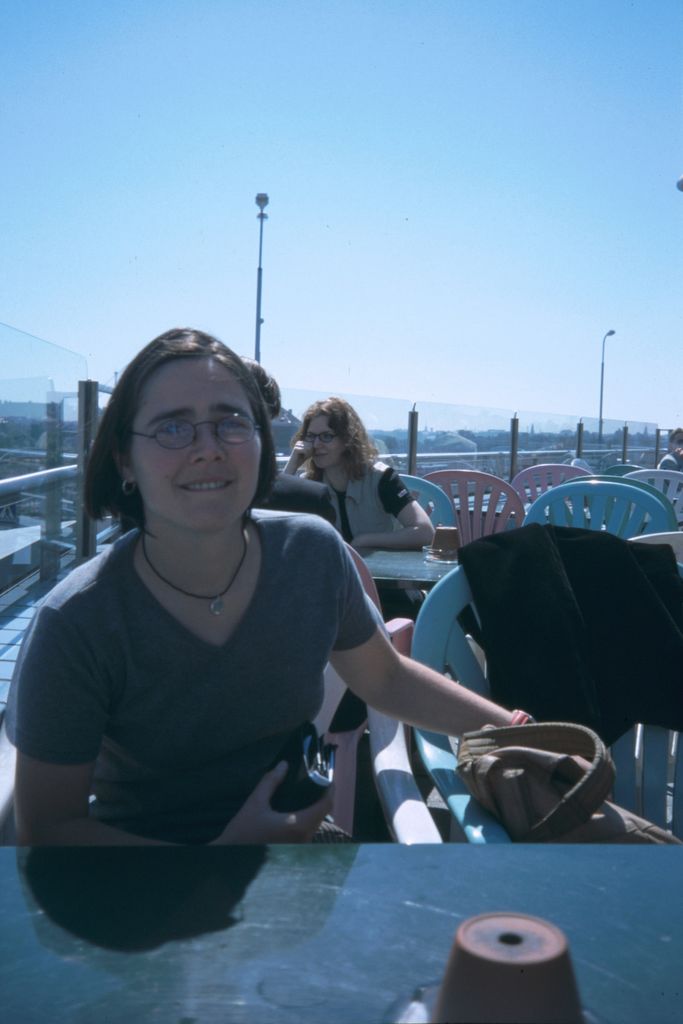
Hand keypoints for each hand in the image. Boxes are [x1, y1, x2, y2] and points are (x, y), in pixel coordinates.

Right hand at [212, 762, 334, 844]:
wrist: (231, 860)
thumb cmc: (242, 833)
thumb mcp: (254, 803)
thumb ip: (271, 782)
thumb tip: (284, 765)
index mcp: (298, 826)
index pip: (325, 805)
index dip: (329, 789)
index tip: (328, 776)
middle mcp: (304, 839)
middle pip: (322, 814)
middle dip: (320, 797)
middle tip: (314, 780)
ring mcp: (299, 847)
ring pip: (315, 824)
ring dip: (314, 808)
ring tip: (305, 792)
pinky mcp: (293, 851)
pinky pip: (307, 831)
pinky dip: (307, 818)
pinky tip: (296, 809)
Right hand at [283, 441, 312, 474]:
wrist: (293, 465)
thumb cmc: (301, 459)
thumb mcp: (309, 453)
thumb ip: (312, 448)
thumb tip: (318, 445)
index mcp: (301, 442)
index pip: (311, 444)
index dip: (311, 451)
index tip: (306, 454)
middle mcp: (299, 442)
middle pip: (311, 445)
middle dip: (310, 452)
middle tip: (304, 456)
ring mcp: (297, 445)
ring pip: (309, 447)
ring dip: (308, 454)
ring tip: (302, 456)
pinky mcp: (296, 449)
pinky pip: (306, 450)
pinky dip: (306, 455)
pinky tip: (301, 457)